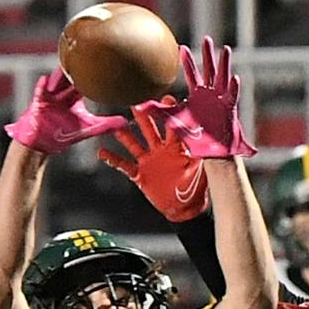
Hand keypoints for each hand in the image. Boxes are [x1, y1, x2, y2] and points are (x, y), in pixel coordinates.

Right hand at [5, 68, 126, 154]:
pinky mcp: (38, 104)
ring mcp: (49, 97)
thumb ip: (106, 125)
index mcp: (73, 97)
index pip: (83, 81)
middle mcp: (62, 94)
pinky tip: (45, 79)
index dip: (91, 73)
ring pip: (55, 82)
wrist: (44, 143)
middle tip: (84, 54)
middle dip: (75, 68)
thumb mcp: (88, 128)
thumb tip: (126, 123)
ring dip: (60, 75)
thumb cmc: (63, 133)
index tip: (103, 63)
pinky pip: (39, 93)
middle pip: (69, 77)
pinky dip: (42, 86)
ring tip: (66, 63)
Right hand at [98, 97, 208, 222]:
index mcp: (176, 146)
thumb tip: (206, 138)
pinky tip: (102, 152)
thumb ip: (200, 152)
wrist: (186, 209)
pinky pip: (124, 165)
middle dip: (143, 115)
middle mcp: (160, 150)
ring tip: (114, 125)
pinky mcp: (140, 174)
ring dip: (124, 135)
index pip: (171, 125)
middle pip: (149, 128)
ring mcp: (149, 161)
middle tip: (136, 101)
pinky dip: (113, 159)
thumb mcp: (200, 168)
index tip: (166, 98)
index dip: (168, 113)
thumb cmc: (197, 188)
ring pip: (134, 143)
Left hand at [138, 36, 255, 158]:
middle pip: (210, 70)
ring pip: (224, 78)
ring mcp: (221, 100)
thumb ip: (157, 111)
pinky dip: (233, 88)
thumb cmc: (194, 136)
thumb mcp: (173, 121)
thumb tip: (136, 106)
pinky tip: (234, 78)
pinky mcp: (230, 109)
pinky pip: (232, 97)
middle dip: (208, 54)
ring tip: (226, 49)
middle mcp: (211, 94)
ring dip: (225, 64)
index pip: (192, 74)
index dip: (187, 61)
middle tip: (207, 38)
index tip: (181, 47)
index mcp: (198, 95)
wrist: (211, 150)